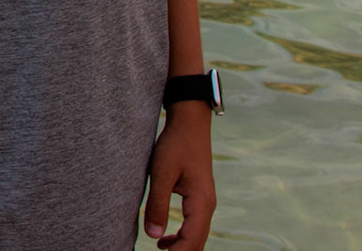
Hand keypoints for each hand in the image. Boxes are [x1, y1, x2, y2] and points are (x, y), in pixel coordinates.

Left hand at [143, 101, 214, 249]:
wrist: (189, 123)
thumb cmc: (175, 145)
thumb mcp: (161, 173)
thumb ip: (157, 205)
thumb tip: (153, 236)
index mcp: (201, 202)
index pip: (192, 240)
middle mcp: (207, 206)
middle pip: (197, 242)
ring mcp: (205, 202)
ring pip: (196, 236)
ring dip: (181, 247)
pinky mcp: (199, 198)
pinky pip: (194, 226)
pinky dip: (182, 237)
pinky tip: (165, 241)